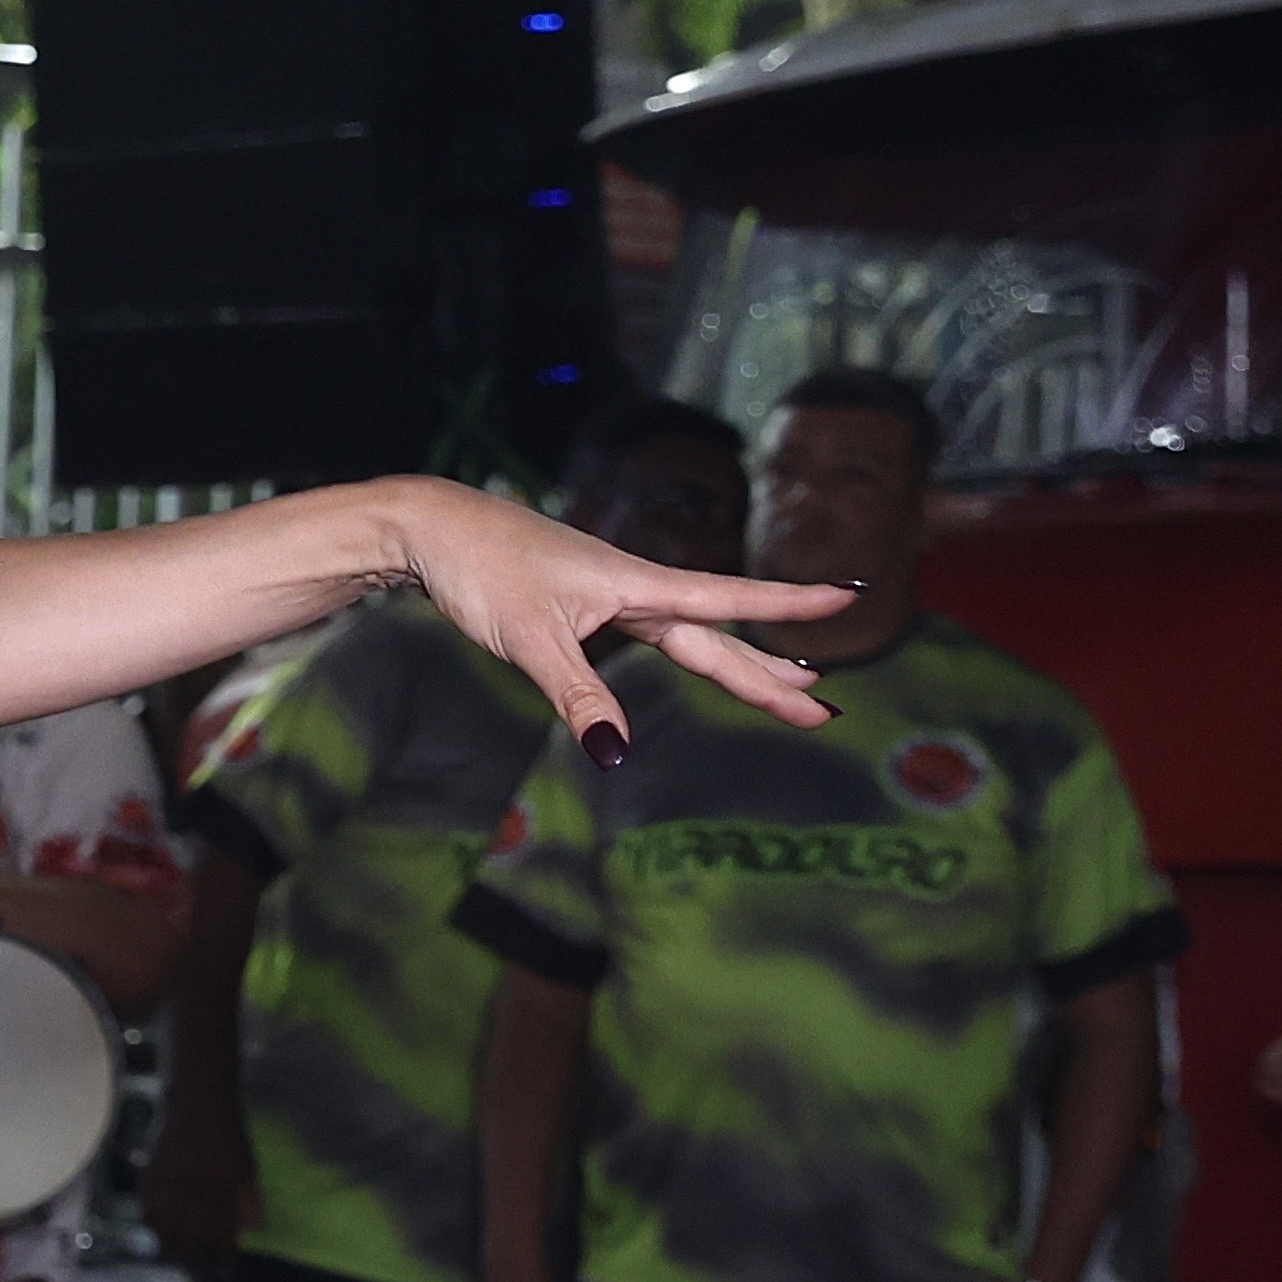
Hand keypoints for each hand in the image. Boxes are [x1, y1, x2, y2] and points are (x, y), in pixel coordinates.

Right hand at [142, 1100, 252, 1271]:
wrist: (198, 1099)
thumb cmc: (228, 1131)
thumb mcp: (248, 1164)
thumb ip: (249, 1197)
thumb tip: (253, 1227)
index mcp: (222, 1191)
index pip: (222, 1235)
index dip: (223, 1257)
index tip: (225, 1272)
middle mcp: (194, 1193)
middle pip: (190, 1238)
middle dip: (193, 1260)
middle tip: (196, 1272)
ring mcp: (170, 1185)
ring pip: (165, 1227)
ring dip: (169, 1246)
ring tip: (173, 1258)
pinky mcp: (152, 1175)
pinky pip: (147, 1207)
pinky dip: (151, 1222)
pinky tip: (155, 1229)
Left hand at [385, 481, 847, 745]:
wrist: (433, 527)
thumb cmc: (481, 571)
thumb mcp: (531, 640)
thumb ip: (579, 695)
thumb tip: (617, 754)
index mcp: (636, 586)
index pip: (729, 600)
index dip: (788, 606)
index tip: (848, 596)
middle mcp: (635, 589)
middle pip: (718, 637)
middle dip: (772, 673)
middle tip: (824, 707)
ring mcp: (613, 596)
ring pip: (692, 637)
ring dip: (741, 664)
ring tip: (795, 683)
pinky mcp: (587, 603)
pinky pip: (657, 633)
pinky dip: (692, 651)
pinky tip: (706, 656)